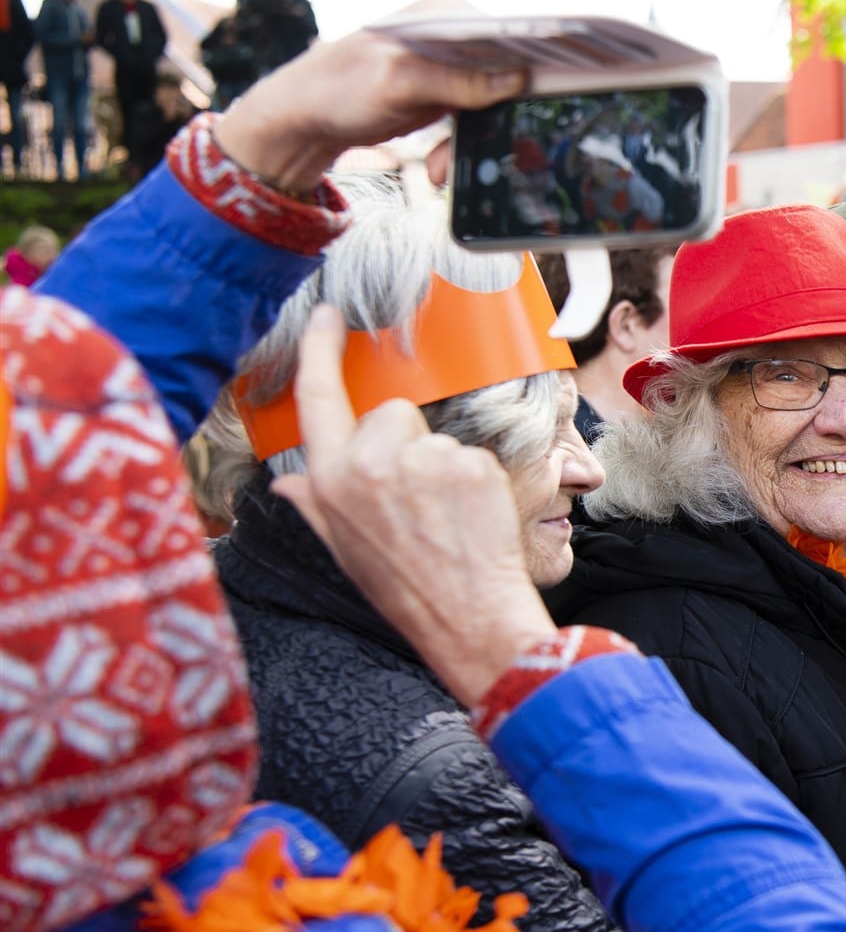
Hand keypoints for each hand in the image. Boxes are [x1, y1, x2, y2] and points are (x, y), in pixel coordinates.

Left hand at [213, 29, 527, 195]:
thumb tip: (516, 79)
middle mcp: (460, 34)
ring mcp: (457, 66)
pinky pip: (476, 123)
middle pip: (507, 78)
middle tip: (460, 157)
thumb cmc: (340, 87)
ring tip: (438, 169)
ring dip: (472, 145)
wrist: (309, 115)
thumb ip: (457, 79)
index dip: (531, 74)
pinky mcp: (451, 94)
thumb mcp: (399, 83)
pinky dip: (459, 148)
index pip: (511, 38)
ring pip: (494, 108)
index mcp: (449, 11)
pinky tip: (435, 167)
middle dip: (491, 125)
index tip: (541, 104)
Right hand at [271, 306, 556, 706]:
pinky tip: (470, 517)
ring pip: (434, 436)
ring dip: (441, 465)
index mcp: (330, 481)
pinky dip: (474, 478)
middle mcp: (369, 464)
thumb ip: (316, 503)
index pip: (317, 400)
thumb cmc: (405, 586)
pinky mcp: (468, 462)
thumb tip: (286, 483)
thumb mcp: (343, 546)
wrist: (466, 616)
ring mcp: (422, 460)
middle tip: (417, 500)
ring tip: (445, 517)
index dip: (318, 352)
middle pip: (390, 413)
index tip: (326, 316)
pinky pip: (471, 453)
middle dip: (405, 443)